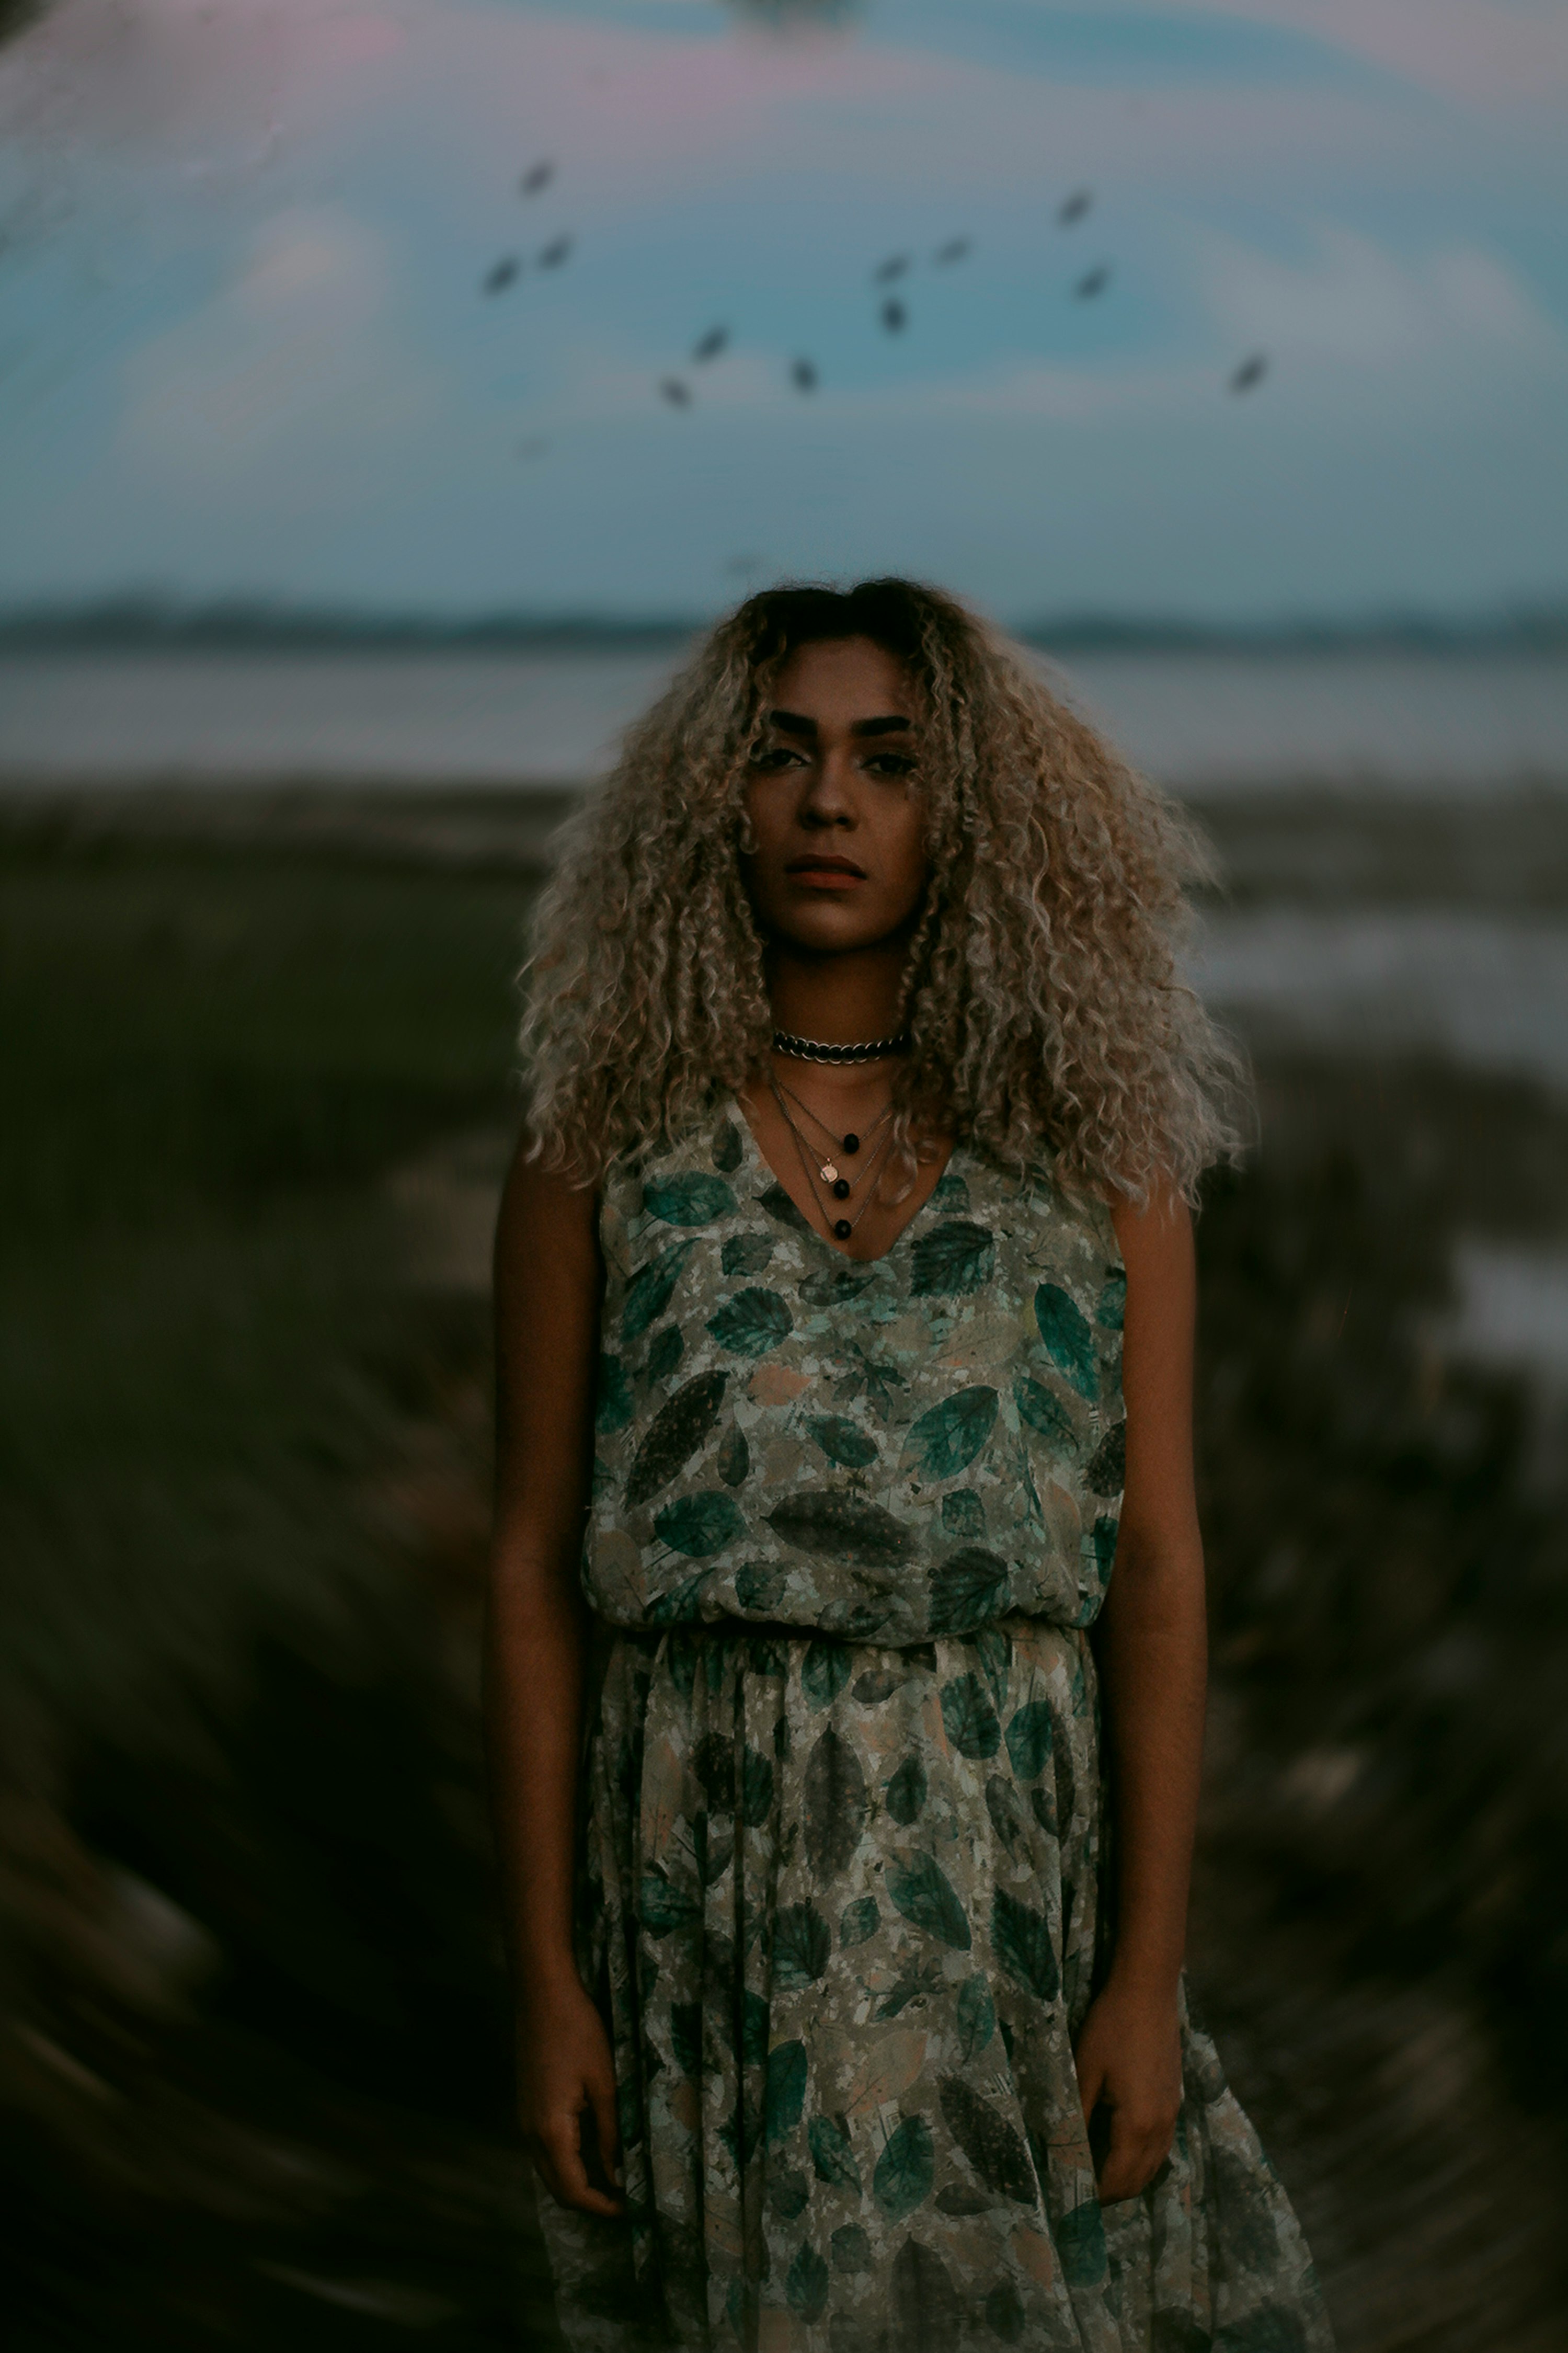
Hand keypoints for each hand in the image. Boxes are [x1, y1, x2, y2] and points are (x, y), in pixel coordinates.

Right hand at [516, 1977, 623, 2217]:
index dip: (602, 2207)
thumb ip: (611, 2133)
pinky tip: (592, 2152)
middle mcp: (530, 2132)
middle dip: (589, 2201)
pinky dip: (567, 2162)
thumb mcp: (604, 2082)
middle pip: (557, 2188)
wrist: (542, 1994)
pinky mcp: (527, 2106)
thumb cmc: (578, 2031)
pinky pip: (545, 2149)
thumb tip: (618, 2176)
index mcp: (550, 2130)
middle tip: (624, 2201)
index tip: (630, 2210)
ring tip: (613, 2180)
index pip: (573, 2190)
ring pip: (548, 2170)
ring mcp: (524, 2119)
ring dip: (577, 2182)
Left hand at [1073, 1977, 1182, 2203]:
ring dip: (1128, 2177)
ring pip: (1153, 2164)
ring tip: (1096, 2176)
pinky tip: (1120, 2147)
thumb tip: (1064, 2154)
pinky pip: (1160, 2144)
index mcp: (1137, 2124)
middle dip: (1111, 2193)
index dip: (1094, 2196)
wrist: (1148, 1989)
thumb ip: (1077, 2117)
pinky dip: (1141, 2158)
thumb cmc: (1111, 2027)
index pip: (1117, 2180)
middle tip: (1080, 2195)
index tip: (1071, 2203)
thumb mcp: (1084, 2071)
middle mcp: (1161, 2126)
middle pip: (1138, 2180)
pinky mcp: (1174, 2098)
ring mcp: (1172, 2112)